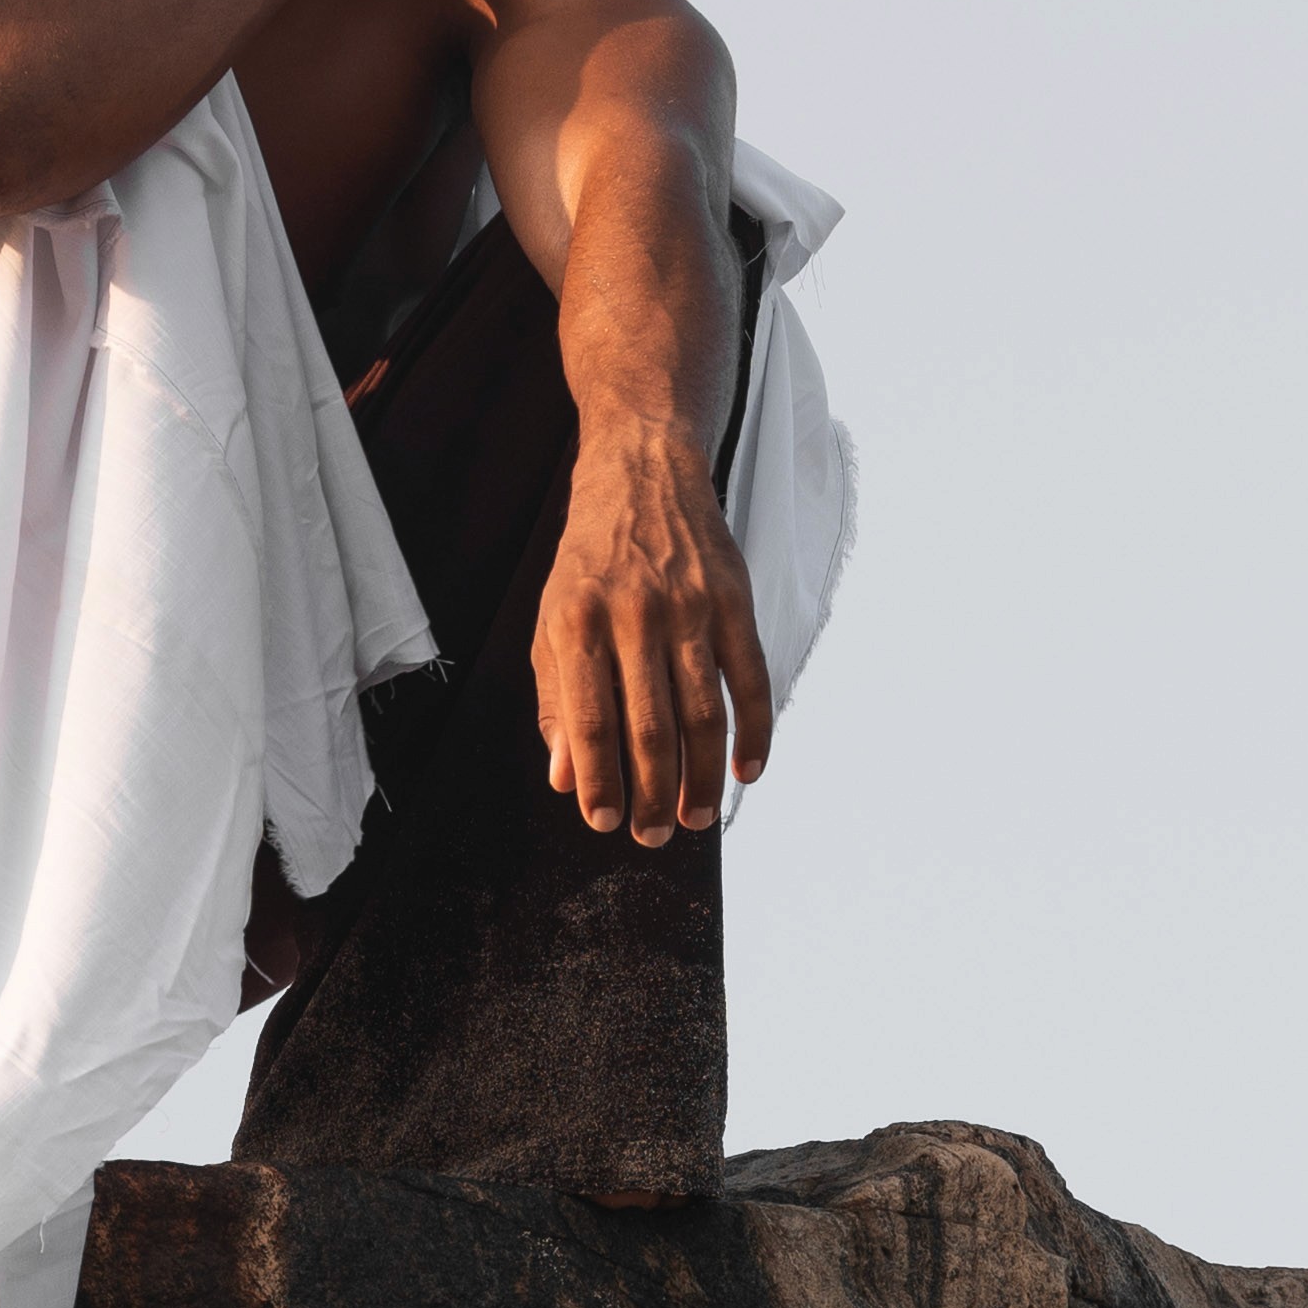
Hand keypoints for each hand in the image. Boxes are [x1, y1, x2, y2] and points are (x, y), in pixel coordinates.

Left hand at [534, 424, 773, 842]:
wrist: (643, 472)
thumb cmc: (591, 555)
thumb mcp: (553, 618)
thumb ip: (556, 697)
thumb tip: (565, 774)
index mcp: (579, 622)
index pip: (590, 721)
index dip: (598, 780)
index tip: (602, 821)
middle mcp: (635, 616)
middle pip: (650, 727)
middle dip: (652, 794)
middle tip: (654, 836)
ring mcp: (691, 608)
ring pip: (703, 713)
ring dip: (703, 776)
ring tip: (697, 817)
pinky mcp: (734, 602)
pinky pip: (750, 679)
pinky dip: (754, 731)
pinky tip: (748, 770)